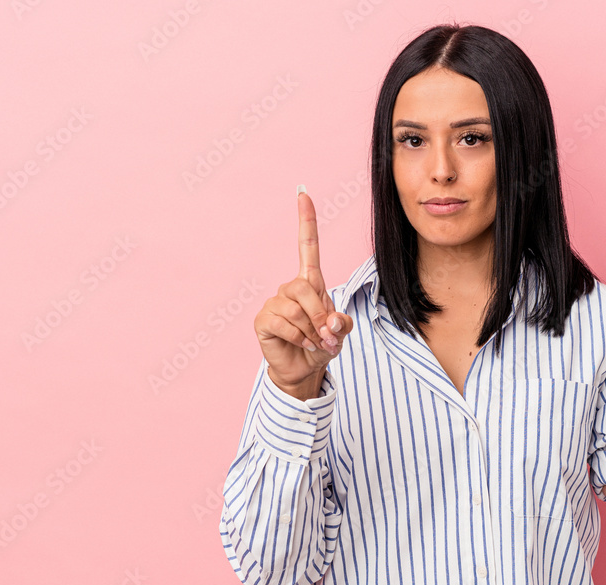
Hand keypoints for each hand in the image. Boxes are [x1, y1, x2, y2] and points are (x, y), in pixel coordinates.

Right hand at [253, 186, 353, 394]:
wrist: (304, 369)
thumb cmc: (322, 345)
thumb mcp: (340, 333)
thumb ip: (342, 324)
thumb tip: (330, 322)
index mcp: (311, 283)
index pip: (307, 246)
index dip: (305, 221)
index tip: (303, 193)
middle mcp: (290, 289)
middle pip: (304, 288)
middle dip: (320, 315)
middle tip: (327, 335)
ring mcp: (274, 303)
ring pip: (296, 310)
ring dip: (312, 331)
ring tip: (314, 343)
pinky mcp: (264, 320)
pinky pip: (284, 324)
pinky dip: (299, 338)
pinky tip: (301, 344)